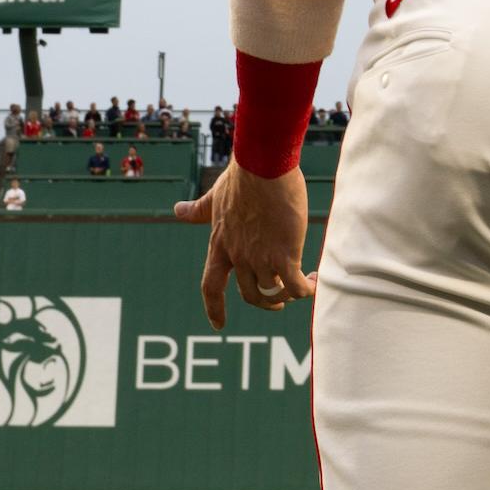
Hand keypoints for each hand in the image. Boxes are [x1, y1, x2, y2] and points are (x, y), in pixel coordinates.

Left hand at [175, 155, 313, 329]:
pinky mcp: (284, 254)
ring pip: (274, 292)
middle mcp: (238, 257)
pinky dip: (305, 290)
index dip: (214, 308)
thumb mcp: (215, 197)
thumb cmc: (241, 176)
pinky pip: (295, 286)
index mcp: (220, 245)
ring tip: (302, 283)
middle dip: (265, 302)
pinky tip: (312, 280)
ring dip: (288, 293)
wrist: (263, 165)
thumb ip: (199, 209)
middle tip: (279, 302)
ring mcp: (260, 258)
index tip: (218, 324)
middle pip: (250, 295)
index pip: (211, 286)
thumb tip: (178, 210)